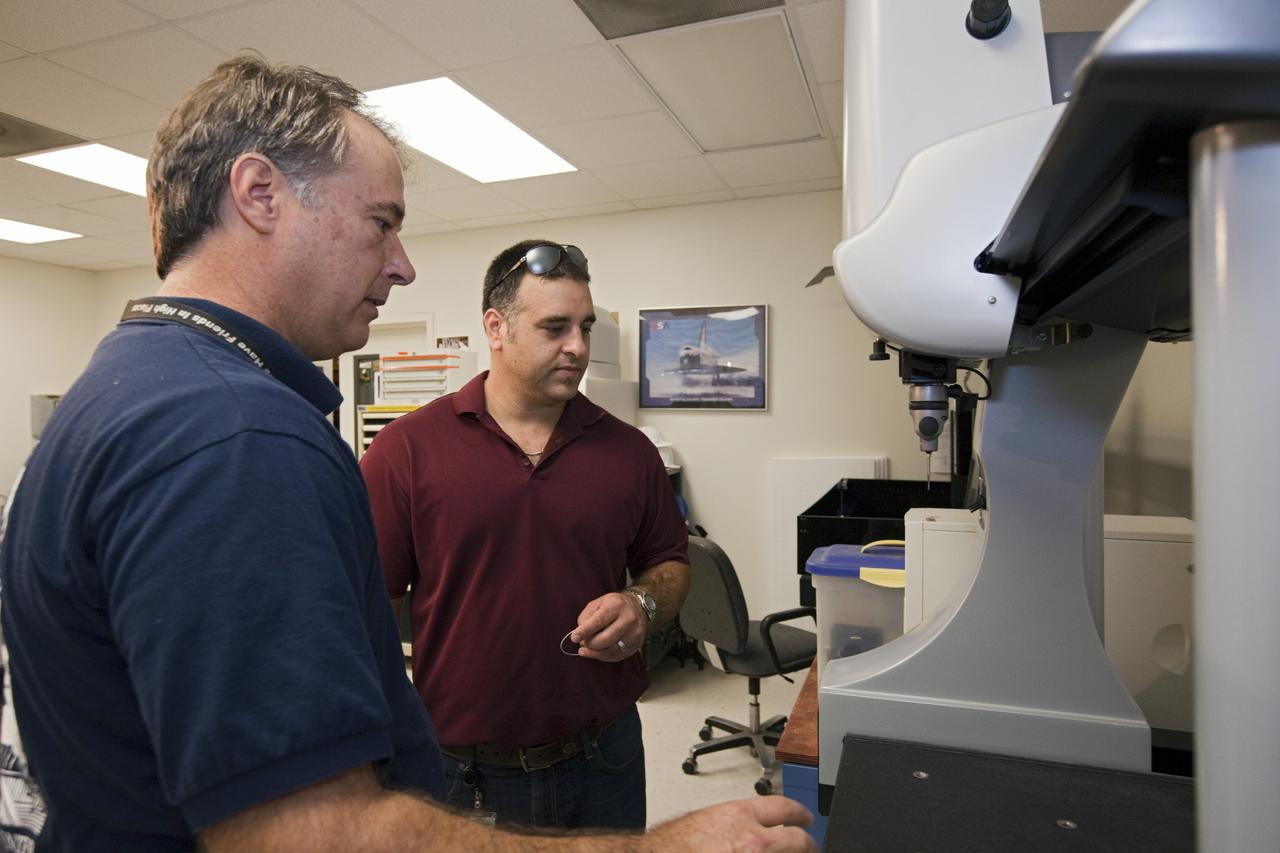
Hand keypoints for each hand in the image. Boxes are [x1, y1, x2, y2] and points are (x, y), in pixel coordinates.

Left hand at [570, 592, 646, 661]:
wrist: (638, 607)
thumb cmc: (613, 605)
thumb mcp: (597, 603)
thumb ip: (586, 618)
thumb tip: (580, 635)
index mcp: (616, 606)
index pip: (598, 621)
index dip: (584, 631)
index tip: (574, 638)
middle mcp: (628, 619)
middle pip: (605, 639)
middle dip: (590, 644)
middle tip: (583, 643)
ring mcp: (635, 633)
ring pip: (611, 651)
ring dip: (595, 653)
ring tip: (586, 650)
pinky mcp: (637, 644)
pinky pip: (618, 656)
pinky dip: (604, 656)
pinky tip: (597, 653)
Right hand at [643, 796, 816, 851]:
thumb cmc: (673, 845)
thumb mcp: (708, 821)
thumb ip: (735, 823)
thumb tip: (751, 830)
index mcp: (740, 816)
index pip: (783, 808)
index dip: (799, 813)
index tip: (806, 818)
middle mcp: (752, 841)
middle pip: (798, 841)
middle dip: (808, 844)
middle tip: (810, 846)